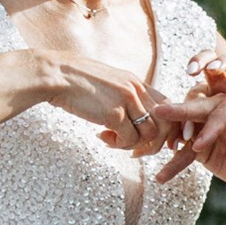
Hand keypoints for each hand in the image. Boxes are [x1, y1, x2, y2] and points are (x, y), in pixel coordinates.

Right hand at [27, 47, 164, 149]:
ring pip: (149, 135)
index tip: (147, 138)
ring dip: (133, 144)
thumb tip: (134, 117)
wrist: (58, 75)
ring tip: (114, 140)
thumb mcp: (110, 83)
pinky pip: (128, 139)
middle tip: (135, 149)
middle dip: (154, 142)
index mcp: (137, 82)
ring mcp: (127, 101)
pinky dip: (118, 144)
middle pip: (165, 123)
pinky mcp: (114, 114)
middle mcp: (136, 90)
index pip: (167, 107)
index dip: (163, 127)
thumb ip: (125, 96)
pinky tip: (103, 136)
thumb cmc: (78, 81)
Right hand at [153, 69, 225, 192]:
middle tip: (161, 111)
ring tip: (157, 146)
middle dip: (181, 110)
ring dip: (172, 135)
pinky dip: (174, 165)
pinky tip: (162, 176)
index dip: (210, 124)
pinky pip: (184, 154)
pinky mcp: (202, 147)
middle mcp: (222, 109)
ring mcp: (209, 127)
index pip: (222, 107)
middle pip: (199, 106)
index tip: (200, 143)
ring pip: (186, 127)